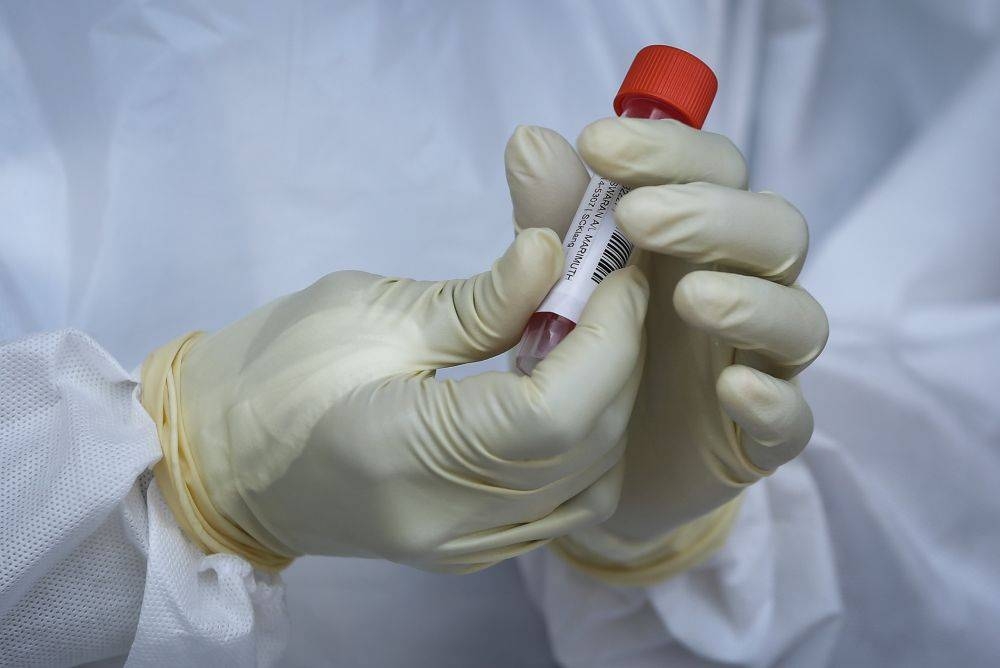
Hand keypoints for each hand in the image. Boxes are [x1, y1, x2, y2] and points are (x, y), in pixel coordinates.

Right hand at [147, 229, 648, 572]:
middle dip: (621, 359)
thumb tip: (557, 256)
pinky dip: (586, 440)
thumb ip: (479, 298)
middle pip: (587, 449)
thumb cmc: (271, 374)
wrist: (219, 461)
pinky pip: (563, 503)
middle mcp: (449, 524)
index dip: (609, 337)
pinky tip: (566, 384)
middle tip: (616, 287)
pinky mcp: (472, 548)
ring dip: (611, 403)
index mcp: (407, 457)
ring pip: (591, 485)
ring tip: (590, 334)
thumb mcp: (370, 312)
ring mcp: (464, 548)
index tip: (619, 272)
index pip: (557, 412)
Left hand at [504, 119, 827, 575]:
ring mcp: (758, 364)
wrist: (584, 467)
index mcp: (700, 239)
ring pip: (799, 318)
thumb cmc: (584, 349)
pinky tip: (730, 390)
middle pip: (774, 230)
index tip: (597, 145)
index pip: (716, 171)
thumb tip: (528, 137)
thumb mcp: (557, 278)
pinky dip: (772, 402)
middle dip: (712, 216)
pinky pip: (792, 419)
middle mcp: (743, 289)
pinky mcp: (758, 439)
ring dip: (750, 300)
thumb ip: (551, 214)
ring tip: (688, 298)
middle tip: (636, 217)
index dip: (669, 151)